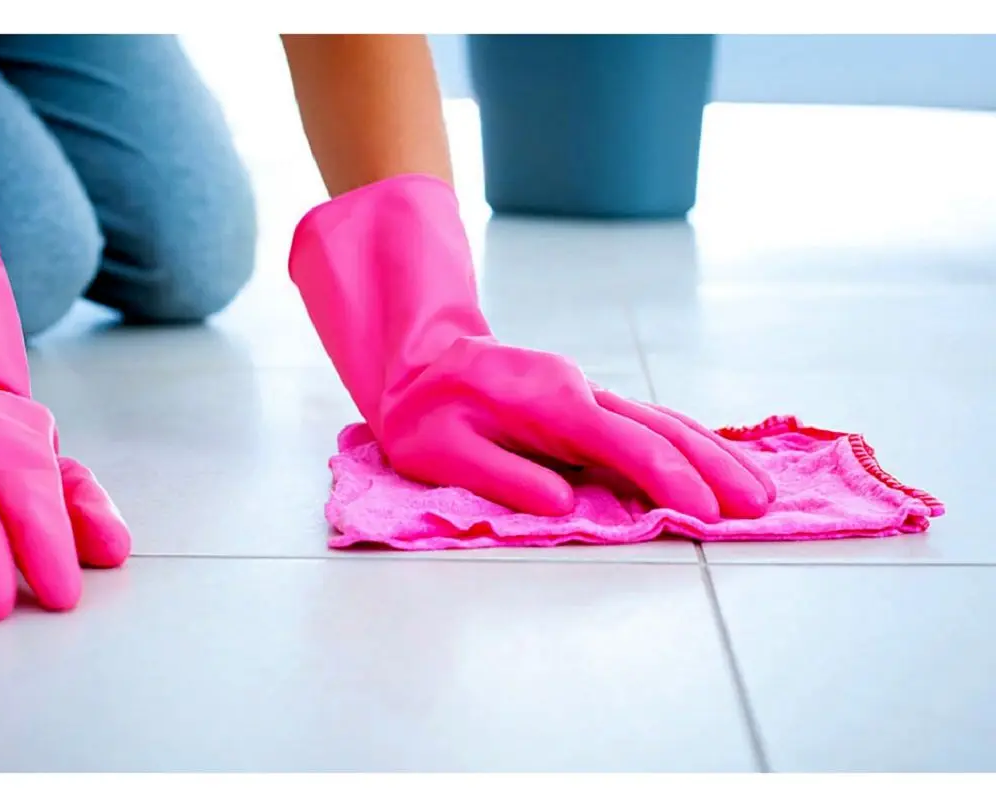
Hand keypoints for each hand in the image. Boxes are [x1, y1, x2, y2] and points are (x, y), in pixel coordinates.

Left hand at [291, 174, 775, 520]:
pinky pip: (647, 422)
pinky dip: (687, 443)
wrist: (417, 362)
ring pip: (664, 422)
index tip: (708, 517)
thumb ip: (504, 476)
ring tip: (758, 490)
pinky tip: (713, 461)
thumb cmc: (424, 412)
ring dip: (713, 455)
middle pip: (663, 430)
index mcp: (552, 403)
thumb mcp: (440, 451)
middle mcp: (581, 392)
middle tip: (760, 508)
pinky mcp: (585, 404)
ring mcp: (587, 394)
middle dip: (714, 469)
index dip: (671, 483)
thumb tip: (566, 506)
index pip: (627, 447)